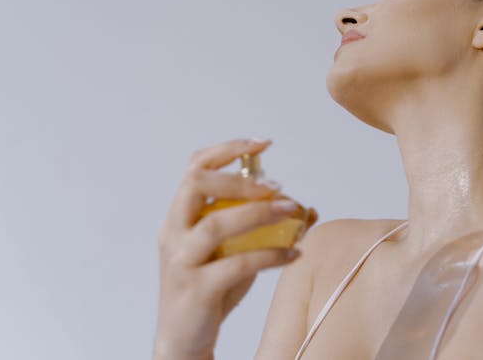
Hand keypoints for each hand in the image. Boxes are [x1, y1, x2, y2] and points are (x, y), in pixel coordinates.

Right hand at [152, 138, 317, 359]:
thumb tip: (308, 208)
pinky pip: (235, 265)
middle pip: (197, 185)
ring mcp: (181, 262)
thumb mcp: (234, 252)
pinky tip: (293, 253)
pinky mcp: (197, 289)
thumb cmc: (210, 290)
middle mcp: (174, 233)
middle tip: (276, 185)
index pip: (194, 168)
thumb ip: (263, 228)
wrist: (184, 341)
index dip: (227, 150)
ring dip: (259, 213)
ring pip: (216, 225)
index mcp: (179, 217)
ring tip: (293, 209)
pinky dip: (269, 255)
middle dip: (240, 179)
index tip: (262, 143)